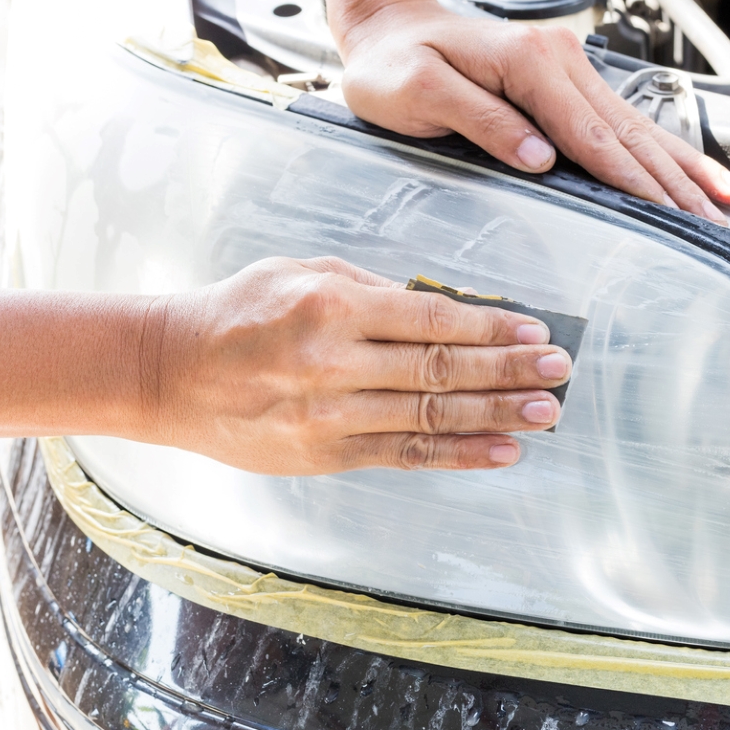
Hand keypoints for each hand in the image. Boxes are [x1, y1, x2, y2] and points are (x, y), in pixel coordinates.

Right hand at [146, 257, 569, 474]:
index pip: (430, 318)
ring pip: (430, 417)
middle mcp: (333, 364)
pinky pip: (405, 455)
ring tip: (546, 412)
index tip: (534, 329)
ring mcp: (329, 416)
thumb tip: (445, 305)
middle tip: (559, 370)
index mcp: (330, 308)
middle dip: (507, 369)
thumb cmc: (239, 312)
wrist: (170, 373)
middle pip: (439, 369)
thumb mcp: (301, 273)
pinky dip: (458, 455)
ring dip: (495, 415)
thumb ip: (372, 289)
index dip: (489, 325)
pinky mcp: (325, 455)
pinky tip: (502, 451)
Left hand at [324, 0, 729, 222]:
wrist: (389, 27)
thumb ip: (481, 121)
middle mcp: (560, 61)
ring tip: (726, 202)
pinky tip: (692, 171)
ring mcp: (569, 68)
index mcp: (529, 64)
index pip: (592, 137)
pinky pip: (623, 122)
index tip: (671, 216)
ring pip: (638, 127)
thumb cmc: (393, 64)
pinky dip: (663, 150)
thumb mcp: (419, 92)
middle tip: (717, 225)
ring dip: (683, 168)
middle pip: (631, 134)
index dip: (634, 182)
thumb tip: (540, 158)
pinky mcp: (567, 82)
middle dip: (677, 183)